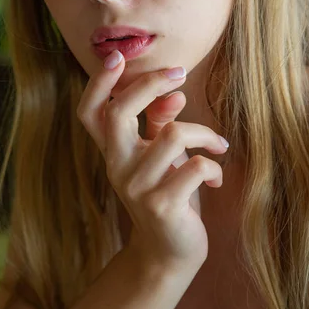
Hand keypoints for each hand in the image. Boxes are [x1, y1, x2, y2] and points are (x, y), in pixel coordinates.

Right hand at [77, 52, 228, 273]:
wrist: (171, 252)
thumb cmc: (169, 196)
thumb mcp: (162, 158)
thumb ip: (160, 126)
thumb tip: (174, 94)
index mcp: (113, 153)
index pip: (90, 113)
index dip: (98, 84)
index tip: (116, 57)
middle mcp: (117, 168)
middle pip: (119, 113)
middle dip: (150, 84)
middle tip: (180, 75)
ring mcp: (137, 188)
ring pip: (172, 135)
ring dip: (205, 134)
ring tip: (218, 146)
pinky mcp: (162, 206)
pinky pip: (196, 166)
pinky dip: (214, 166)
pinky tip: (217, 179)